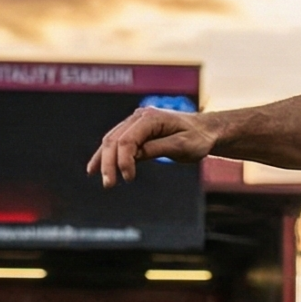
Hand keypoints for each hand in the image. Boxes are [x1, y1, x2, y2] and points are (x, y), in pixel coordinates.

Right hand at [87, 106, 215, 186]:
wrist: (206, 130)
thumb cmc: (198, 138)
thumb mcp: (182, 146)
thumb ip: (156, 149)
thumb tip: (134, 156)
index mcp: (151, 118)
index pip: (127, 140)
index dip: (123, 160)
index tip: (129, 179)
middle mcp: (139, 117)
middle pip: (114, 140)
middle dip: (108, 163)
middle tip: (108, 185)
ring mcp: (135, 122)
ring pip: (111, 141)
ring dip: (103, 160)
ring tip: (100, 179)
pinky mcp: (135, 131)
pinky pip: (116, 143)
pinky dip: (105, 156)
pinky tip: (94, 168)